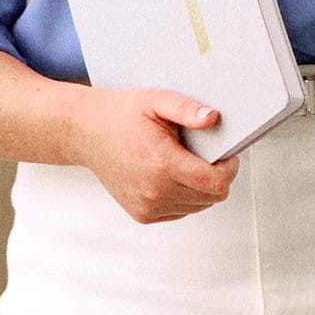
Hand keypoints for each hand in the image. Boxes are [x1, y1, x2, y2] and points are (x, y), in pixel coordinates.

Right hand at [67, 86, 236, 222]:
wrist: (85, 132)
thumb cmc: (120, 115)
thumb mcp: (157, 100)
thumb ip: (188, 109)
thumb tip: (213, 118)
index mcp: (162, 164)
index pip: (216, 183)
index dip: (229, 168)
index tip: (226, 154)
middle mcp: (155, 192)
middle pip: (211, 197)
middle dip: (216, 176)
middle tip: (205, 154)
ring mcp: (148, 207)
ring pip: (198, 206)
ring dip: (200, 187)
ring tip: (184, 162)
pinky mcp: (143, 214)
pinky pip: (180, 211)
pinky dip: (184, 196)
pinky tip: (172, 174)